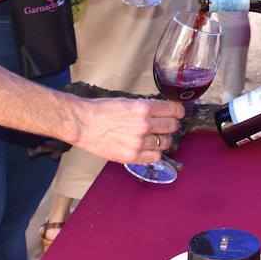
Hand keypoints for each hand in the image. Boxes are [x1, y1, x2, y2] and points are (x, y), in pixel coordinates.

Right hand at [65, 96, 183, 163]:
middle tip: (167, 126)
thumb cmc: (101, 110)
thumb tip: (161, 111)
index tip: (177, 113)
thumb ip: (145, 107)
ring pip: (165, 143)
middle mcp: (143, 125)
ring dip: (163, 140)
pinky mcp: (131, 156)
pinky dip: (155, 154)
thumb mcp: (127, 101)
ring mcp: (138, 142)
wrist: (82, 124)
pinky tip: (149, 149)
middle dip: (172, 125)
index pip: (173, 110)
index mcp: (143, 108)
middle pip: (172, 127)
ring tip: (156, 138)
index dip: (177, 112)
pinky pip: (155, 158)